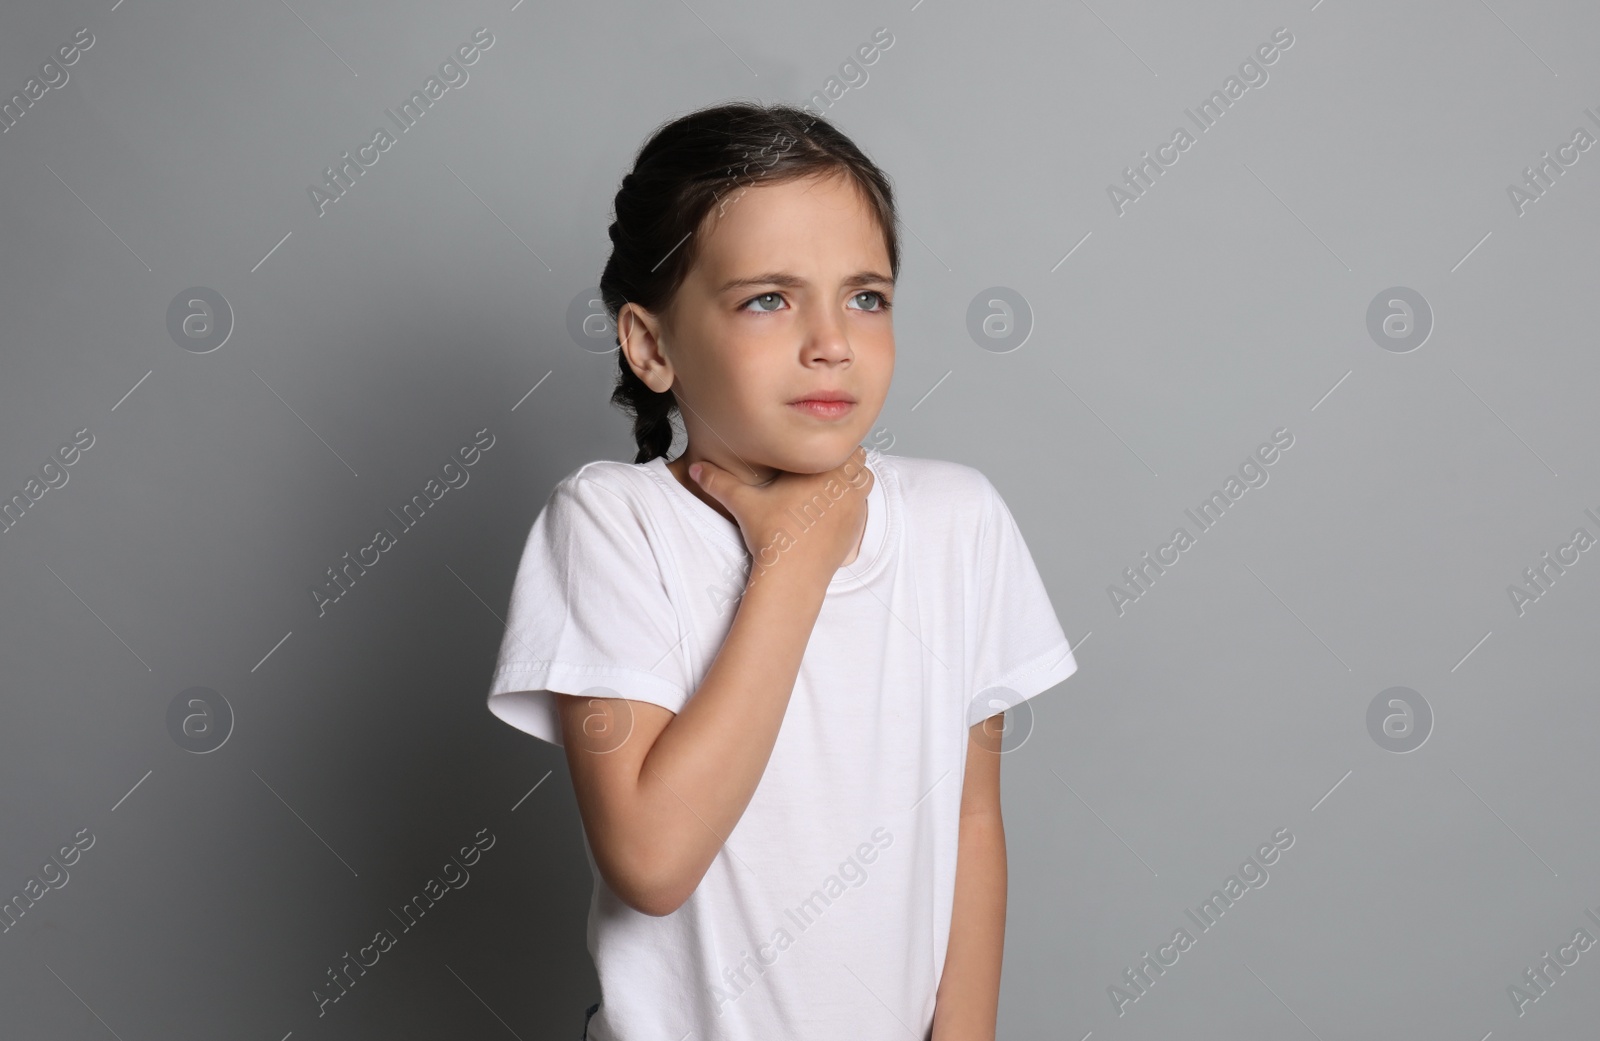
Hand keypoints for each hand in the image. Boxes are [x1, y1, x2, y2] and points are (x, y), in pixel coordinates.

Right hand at [689, 446, 873, 585]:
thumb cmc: (772, 536)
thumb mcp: (742, 503)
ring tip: (830, 489)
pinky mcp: (857, 528)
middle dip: (844, 462)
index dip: (830, 447)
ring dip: (853, 481)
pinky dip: (854, 505)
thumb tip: (695, 469)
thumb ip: (719, 482)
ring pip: (865, 480)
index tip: (816, 455)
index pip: (842, 443)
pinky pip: (864, 506)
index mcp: (821, 468)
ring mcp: (855, 507)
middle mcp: (844, 484)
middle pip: (857, 458)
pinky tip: (832, 513)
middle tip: (821, 471)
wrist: (792, 574)